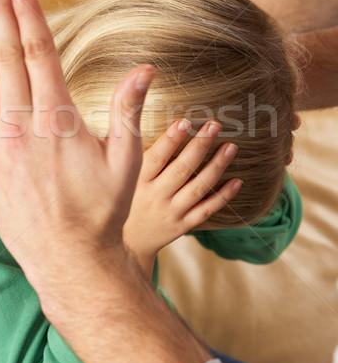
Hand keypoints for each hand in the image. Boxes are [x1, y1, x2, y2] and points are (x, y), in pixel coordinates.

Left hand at [0, 0, 154, 294]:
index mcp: (59, 122)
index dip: (29, 14)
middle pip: (8, 57)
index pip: (40, 54)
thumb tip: (146, 68)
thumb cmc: (102, 210)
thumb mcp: (126, 161)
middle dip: (1, 13)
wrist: (66, 258)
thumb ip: (129, 110)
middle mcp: (22, 128)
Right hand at [123, 119, 242, 276]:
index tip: (185, 121)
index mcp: (138, 181)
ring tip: (231, 147)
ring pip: (198, 188)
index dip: (171, 139)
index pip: (156, 157)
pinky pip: (206, 210)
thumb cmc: (128, 199)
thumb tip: (153, 122)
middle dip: (200, 145)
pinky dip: (223, 196)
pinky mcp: (182, 225)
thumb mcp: (125, 178)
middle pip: (182, 169)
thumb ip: (138, 155)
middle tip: (215, 125)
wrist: (128, 241)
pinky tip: (237, 181)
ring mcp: (170, 212)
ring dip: (217, 166)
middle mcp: (155, 197)